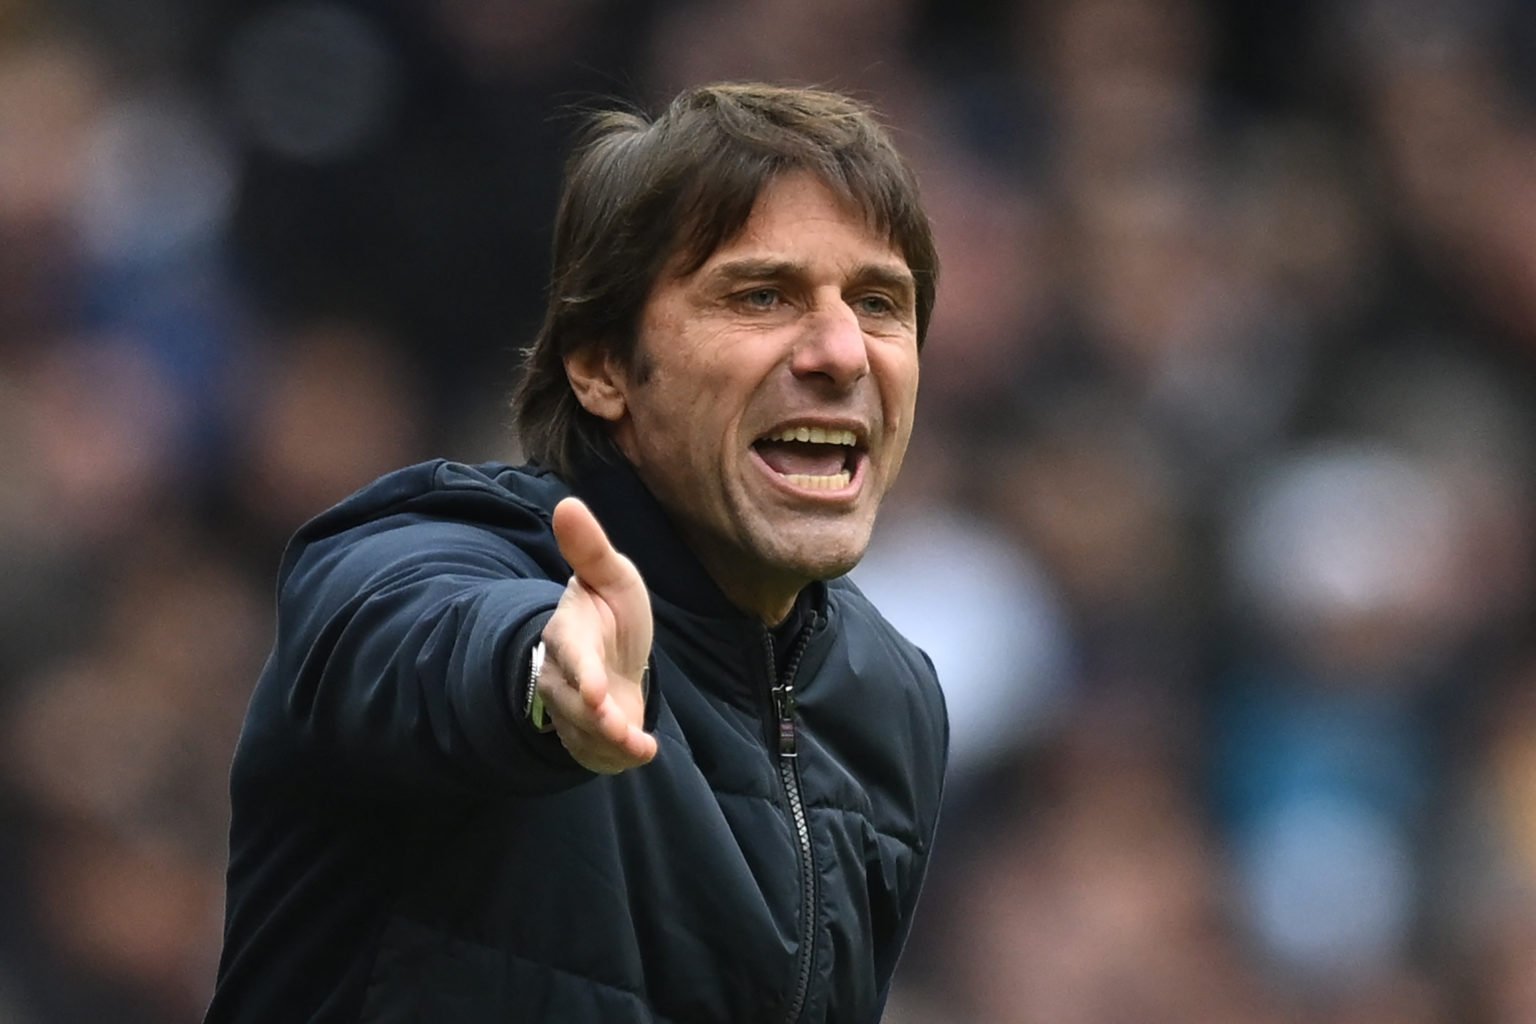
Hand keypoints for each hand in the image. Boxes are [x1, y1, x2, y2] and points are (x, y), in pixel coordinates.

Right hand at [536, 496, 657, 773]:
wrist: (615, 654)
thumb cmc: (612, 610)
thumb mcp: (612, 576)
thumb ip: (590, 548)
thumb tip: (567, 503)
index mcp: (569, 632)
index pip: (570, 653)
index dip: (581, 672)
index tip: (596, 689)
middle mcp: (564, 675)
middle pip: (572, 701)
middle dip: (592, 716)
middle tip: (615, 725)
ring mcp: (574, 709)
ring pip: (584, 731)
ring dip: (610, 742)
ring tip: (637, 745)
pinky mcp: (589, 735)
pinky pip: (597, 752)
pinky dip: (620, 756)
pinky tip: (644, 753)